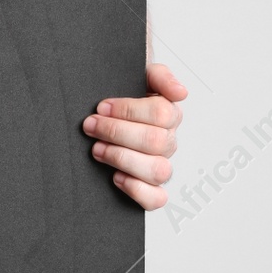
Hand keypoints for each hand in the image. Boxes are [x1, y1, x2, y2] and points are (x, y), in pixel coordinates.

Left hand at [83, 63, 186, 210]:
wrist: (101, 113)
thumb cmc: (120, 93)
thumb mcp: (138, 73)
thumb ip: (160, 75)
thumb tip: (180, 93)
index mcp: (169, 114)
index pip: (161, 114)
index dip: (129, 110)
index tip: (101, 107)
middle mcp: (167, 141)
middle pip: (156, 142)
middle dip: (117, 132)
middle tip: (91, 125)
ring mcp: (159, 165)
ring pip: (158, 171)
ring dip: (123, 159)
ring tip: (97, 149)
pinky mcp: (148, 187)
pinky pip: (156, 199)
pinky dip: (137, 190)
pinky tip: (116, 177)